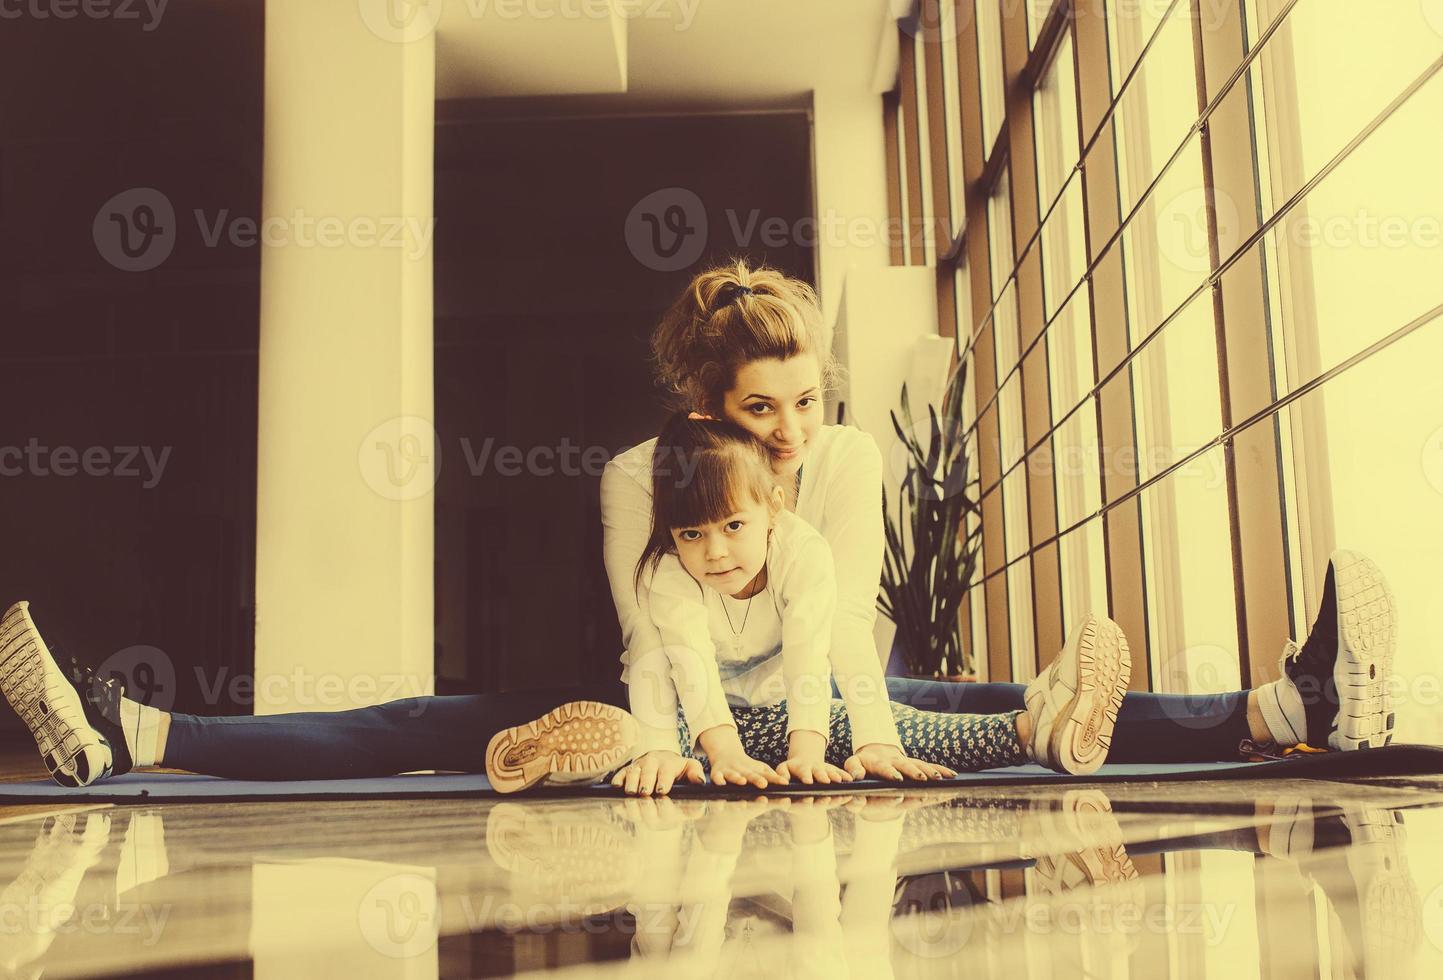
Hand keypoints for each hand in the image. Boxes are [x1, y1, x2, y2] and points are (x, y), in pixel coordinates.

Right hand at [610, 750, 705, 795]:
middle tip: (645, 793)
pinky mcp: (626, 771)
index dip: (664, 780)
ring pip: (632, 773)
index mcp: (667, 763)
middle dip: (646, 782)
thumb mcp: (690, 768)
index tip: (662, 790)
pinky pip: (620, 774)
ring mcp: (637, 766)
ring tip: (631, 792)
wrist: (661, 759)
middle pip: (647, 772)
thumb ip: (696, 775)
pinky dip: (618, 780)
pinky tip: (617, 787)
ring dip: (631, 782)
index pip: (666, 771)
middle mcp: (651, 763)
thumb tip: (701, 782)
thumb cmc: (677, 769)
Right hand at [706, 748, 786, 789]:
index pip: (766, 775)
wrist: (725, 753)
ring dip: (737, 778)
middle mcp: (742, 770)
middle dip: (756, 779)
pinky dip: (718, 779)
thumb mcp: (759, 769)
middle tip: (763, 784)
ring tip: (742, 781)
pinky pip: (716, 776)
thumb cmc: (746, 766)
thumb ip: (771, 776)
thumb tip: (786, 782)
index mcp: (754, 771)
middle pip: (750, 775)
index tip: (784, 783)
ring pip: (733, 775)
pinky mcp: (717, 772)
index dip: (775, 779)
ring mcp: (729, 771)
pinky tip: (721, 783)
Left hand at [776, 729, 851, 784]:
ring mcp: (825, 768)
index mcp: (801, 768)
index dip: (806, 776)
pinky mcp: (832, 770)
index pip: (803, 772)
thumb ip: (782, 774)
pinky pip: (839, 772)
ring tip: (840, 781)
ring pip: (830, 772)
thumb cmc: (791, 768)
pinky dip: (844, 776)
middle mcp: (814, 768)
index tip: (808, 782)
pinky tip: (850, 780)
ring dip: (835, 776)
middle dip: (822, 776)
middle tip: (826, 781)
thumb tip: (783, 782)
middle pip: (819, 772)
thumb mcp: (784, 768)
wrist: (805, 759)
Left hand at [842, 743, 956, 781]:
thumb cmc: (862, 763)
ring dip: (931, 772)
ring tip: (942, 779)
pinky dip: (942, 771)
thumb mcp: (853, 764)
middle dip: (915, 772)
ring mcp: (908, 762)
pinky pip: (931, 767)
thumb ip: (852, 768)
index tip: (897, 779)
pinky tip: (953, 776)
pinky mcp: (917, 766)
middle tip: (923, 779)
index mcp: (879, 762)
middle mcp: (896, 761)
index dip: (890, 773)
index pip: (884, 768)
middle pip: (906, 765)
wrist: (874, 753)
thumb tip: (857, 776)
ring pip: (921, 766)